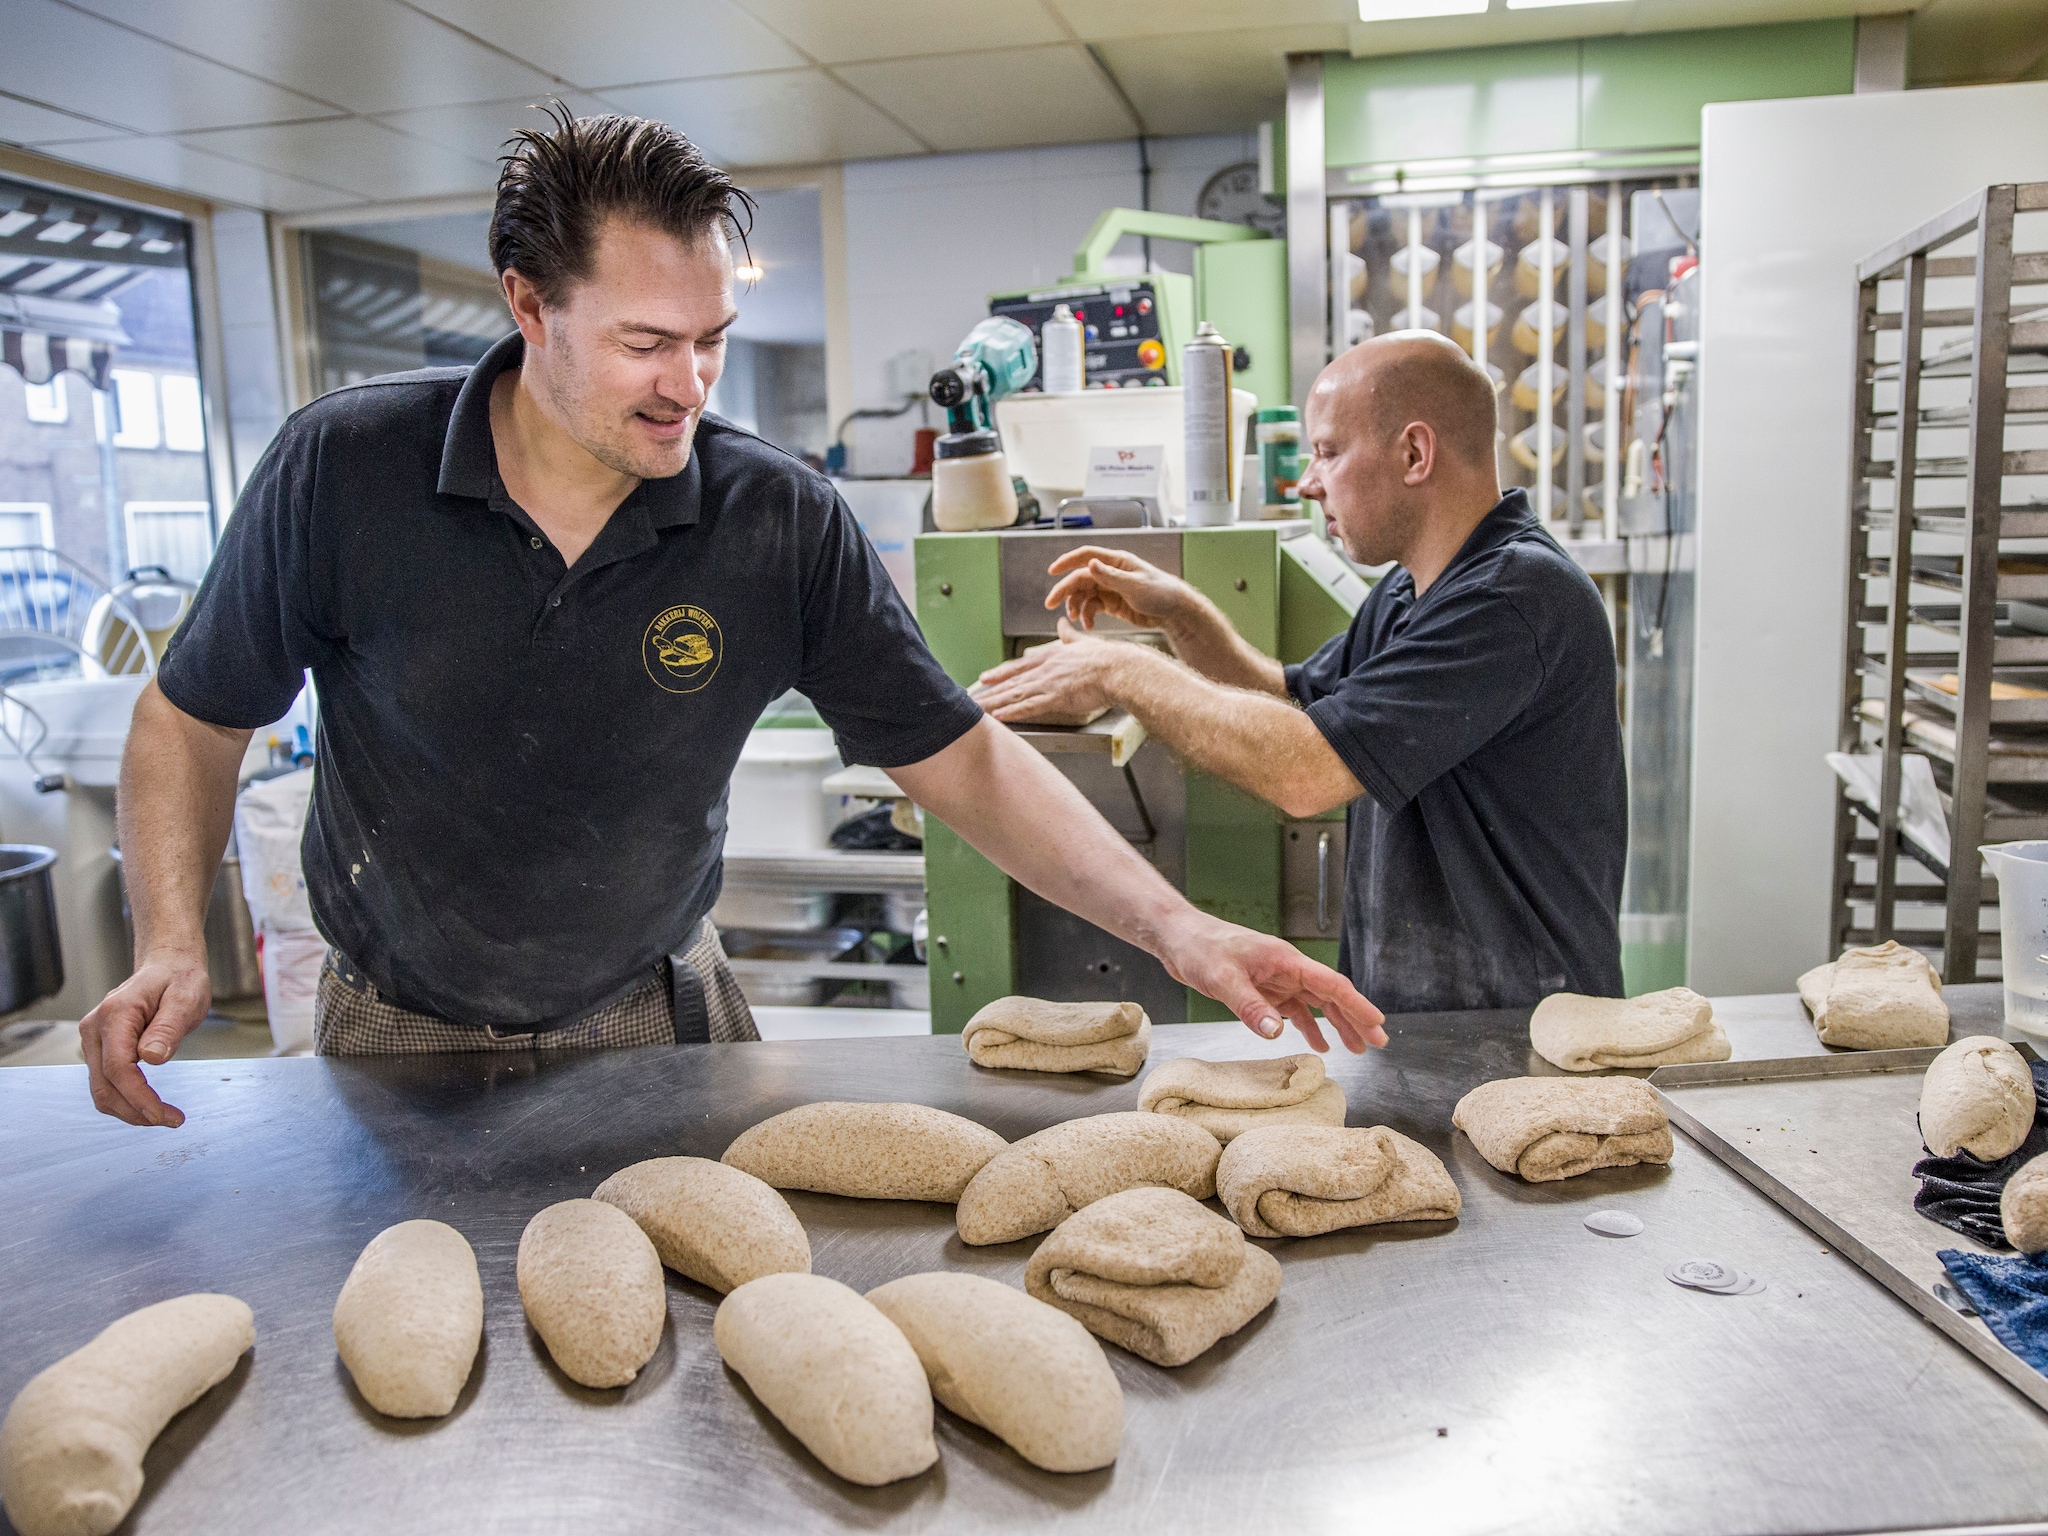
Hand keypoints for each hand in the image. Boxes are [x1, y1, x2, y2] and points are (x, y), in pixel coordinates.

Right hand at [79, 950, 212, 1126]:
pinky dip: (126, 1099)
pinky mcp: (100, 1048)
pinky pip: (107, 1082)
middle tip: (172, 1120)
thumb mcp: (186, 998)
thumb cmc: (179, 979)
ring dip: (129, 1110)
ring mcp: (94, 1040)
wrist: (167, 966)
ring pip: (101, 1089)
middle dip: (135, 1111)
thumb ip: (168, 1027)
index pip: (119, 1068)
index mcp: (115, 1014)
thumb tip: (151, 1058)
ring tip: (165, 1116)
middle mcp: (95, 1028)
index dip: (138, 1097)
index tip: (163, 1115)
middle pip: (104, 1085)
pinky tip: (150, 1104)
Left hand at [973, 618, 1122, 724]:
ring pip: (1015, 694)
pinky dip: (1013, 711)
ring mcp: (1049, 683)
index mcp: (1052, 656)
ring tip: (979, 710)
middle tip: (973, 698)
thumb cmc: (1107, 658)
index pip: (1020, 665)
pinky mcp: (1056, 697)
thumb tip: (1062, 623)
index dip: (1001, 673)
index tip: (986, 677)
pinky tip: (1000, 716)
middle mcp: (1046, 668)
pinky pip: (1029, 706)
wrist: (1119, 668)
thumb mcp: (1083, 641)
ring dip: (995, 703)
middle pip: (1012, 681)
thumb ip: (1070, 635)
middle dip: (991, 690)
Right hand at [1044, 547, 1197, 632]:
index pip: (1086, 556)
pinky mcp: (1112, 603)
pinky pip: (1092, 608)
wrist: (1175, 612)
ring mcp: (1110, 588)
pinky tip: (1090, 626)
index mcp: (1116, 562)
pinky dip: (1088, 616)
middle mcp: (1110, 573)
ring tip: (1077, 620)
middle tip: (1050, 605)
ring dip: (1076, 607)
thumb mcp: (1136, 585)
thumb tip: (1090, 564)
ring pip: (1084, 595)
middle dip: (1065, 591)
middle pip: (1080, 578)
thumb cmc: (1160, 593)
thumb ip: (1111, 576)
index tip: (1052, 571)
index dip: (1067, 561)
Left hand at [1159, 915, 1387, 1053]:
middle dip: (1356, 1019)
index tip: (1377, 1024)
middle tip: (1377, 1043)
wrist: (1179, 939)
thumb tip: (1277, 1032)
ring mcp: (1277, 980)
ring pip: (1316, 1005)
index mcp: (1287, 961)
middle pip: (1331, 996)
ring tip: (1357, 1048)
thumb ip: (1251, 1006)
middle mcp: (1287, 970)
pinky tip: (1318, 1044)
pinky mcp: (1263, 990)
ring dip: (1337, 1025)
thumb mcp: (1224, 979)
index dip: (1357, 1005)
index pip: (1332, 985)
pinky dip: (1308, 1027)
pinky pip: (1294, 1010)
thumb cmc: (1201, 948)